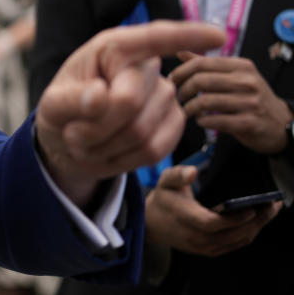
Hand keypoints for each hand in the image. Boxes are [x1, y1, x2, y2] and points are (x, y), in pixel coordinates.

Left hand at [36, 21, 224, 207]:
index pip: (152, 39)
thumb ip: (70, 100)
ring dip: (103, 146)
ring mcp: (165, 95)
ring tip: (87, 139)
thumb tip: (101, 95)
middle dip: (93, 126)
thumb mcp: (52, 104)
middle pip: (128, 102)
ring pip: (140, 132)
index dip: (185, 36)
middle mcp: (145, 67)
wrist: (71, 141)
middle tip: (72, 131)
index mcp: (114, 48)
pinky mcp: (174, 124)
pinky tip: (107, 150)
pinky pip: (154, 151)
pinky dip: (122, 159)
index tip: (218, 35)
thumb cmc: (63, 111)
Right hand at [146, 164, 280, 255]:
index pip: (213, 223)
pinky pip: (233, 246)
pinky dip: (247, 235)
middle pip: (232, 235)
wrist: (151, 223)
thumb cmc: (162, 199)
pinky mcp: (208, 251)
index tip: (252, 209)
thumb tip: (193, 171)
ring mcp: (202, 246)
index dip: (235, 219)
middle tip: (272, 207)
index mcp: (185, 218)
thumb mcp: (165, 181)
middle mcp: (195, 236)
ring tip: (269, 213)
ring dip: (256, 229)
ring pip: (236, 242)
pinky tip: (256, 224)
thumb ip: (178, 174)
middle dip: (256, 222)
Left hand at [171, 52, 291, 153]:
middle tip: (178, 98)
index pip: (201, 63)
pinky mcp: (249, 123)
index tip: (172, 80)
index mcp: (241, 66)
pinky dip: (202, 121)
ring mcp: (250, 103)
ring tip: (187, 111)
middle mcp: (247, 81)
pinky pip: (215, 121)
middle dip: (183, 90)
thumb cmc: (251, 97)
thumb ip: (207, 65)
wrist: (281, 123)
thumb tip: (179, 51)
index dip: (181, 71)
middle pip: (200, 81)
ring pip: (205, 102)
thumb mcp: (235, 75)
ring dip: (189, 108)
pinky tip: (201, 121)